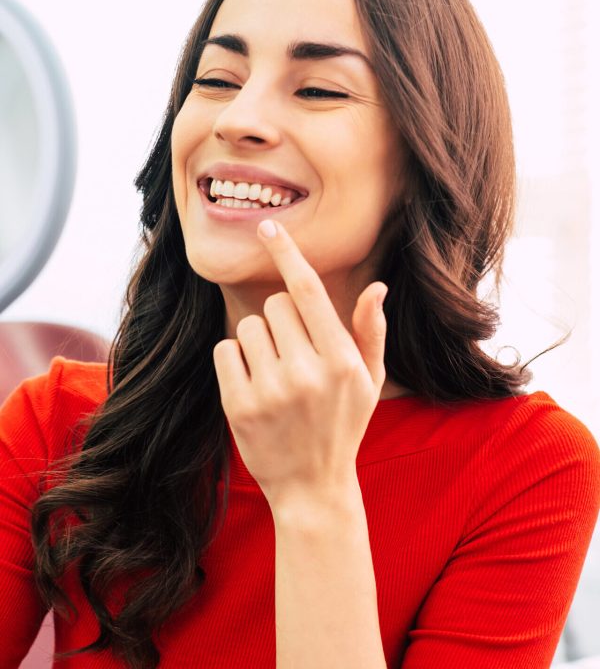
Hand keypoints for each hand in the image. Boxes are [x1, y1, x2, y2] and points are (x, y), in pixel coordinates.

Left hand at [212, 219, 387, 512]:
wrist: (312, 487)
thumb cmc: (344, 424)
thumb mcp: (369, 380)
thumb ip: (371, 331)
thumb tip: (377, 287)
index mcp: (341, 359)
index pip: (309, 292)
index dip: (288, 254)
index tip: (268, 227)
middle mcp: (306, 372)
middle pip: (275, 305)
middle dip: (282, 321)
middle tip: (294, 354)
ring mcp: (270, 390)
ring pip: (248, 326)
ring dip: (258, 341)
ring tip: (275, 374)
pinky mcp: (238, 406)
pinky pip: (226, 351)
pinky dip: (236, 360)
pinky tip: (254, 386)